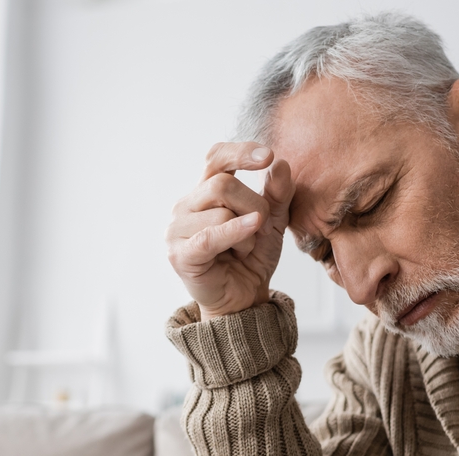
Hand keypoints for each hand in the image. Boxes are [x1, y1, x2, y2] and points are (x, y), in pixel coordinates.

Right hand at [166, 142, 293, 319]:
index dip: (239, 153)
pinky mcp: (179, 253)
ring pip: (221, 211)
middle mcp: (186, 205)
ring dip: (246, 233)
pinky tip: (252, 232)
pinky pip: (211, 235)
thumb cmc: (251, 259)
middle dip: (254, 205)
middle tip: (262, 229)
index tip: (267, 156)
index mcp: (205, 191)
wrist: (243, 300)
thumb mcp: (272, 222)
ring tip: (244, 250)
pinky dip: (235, 232)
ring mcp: (177, 229)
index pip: (216, 158)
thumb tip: (281, 164)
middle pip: (223, 185)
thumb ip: (277, 194)